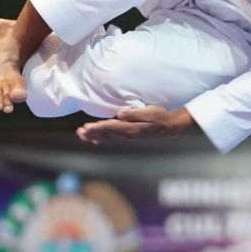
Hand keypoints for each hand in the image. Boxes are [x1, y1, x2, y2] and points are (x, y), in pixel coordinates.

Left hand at [76, 105, 195, 143]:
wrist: (170, 126)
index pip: (111, 127)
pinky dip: (102, 138)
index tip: (87, 127)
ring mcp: (128, 136)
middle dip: (93, 133)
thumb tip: (120, 113)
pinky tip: (95, 139)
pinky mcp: (129, 135)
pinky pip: (112, 138)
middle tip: (80, 132)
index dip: (98, 127)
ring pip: (108, 137)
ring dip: (95, 135)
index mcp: (132, 128)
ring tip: (82, 134)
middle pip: (107, 134)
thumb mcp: (150, 112)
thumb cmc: (160, 116)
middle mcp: (128, 134)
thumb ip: (134, 113)